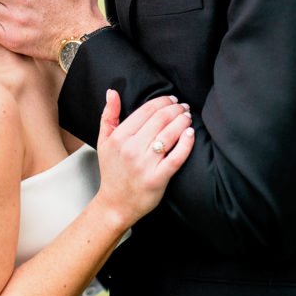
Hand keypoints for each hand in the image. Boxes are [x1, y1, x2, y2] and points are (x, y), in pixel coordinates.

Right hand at [95, 91, 194, 229]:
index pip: (146, 111)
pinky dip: (186, 143)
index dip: (162, 101)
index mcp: (119, 138)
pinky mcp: (158, 178)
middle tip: (183, 106)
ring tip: (188, 117)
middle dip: (175, 109)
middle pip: (160, 120)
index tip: (172, 99)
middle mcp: (131, 149)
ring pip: (169, 135)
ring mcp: (145, 165)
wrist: (116, 204)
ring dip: (183, 121)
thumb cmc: (112, 171)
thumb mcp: (104, 141)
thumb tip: (112, 92)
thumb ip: (108, 115)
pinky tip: (191, 133)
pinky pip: (176, 157)